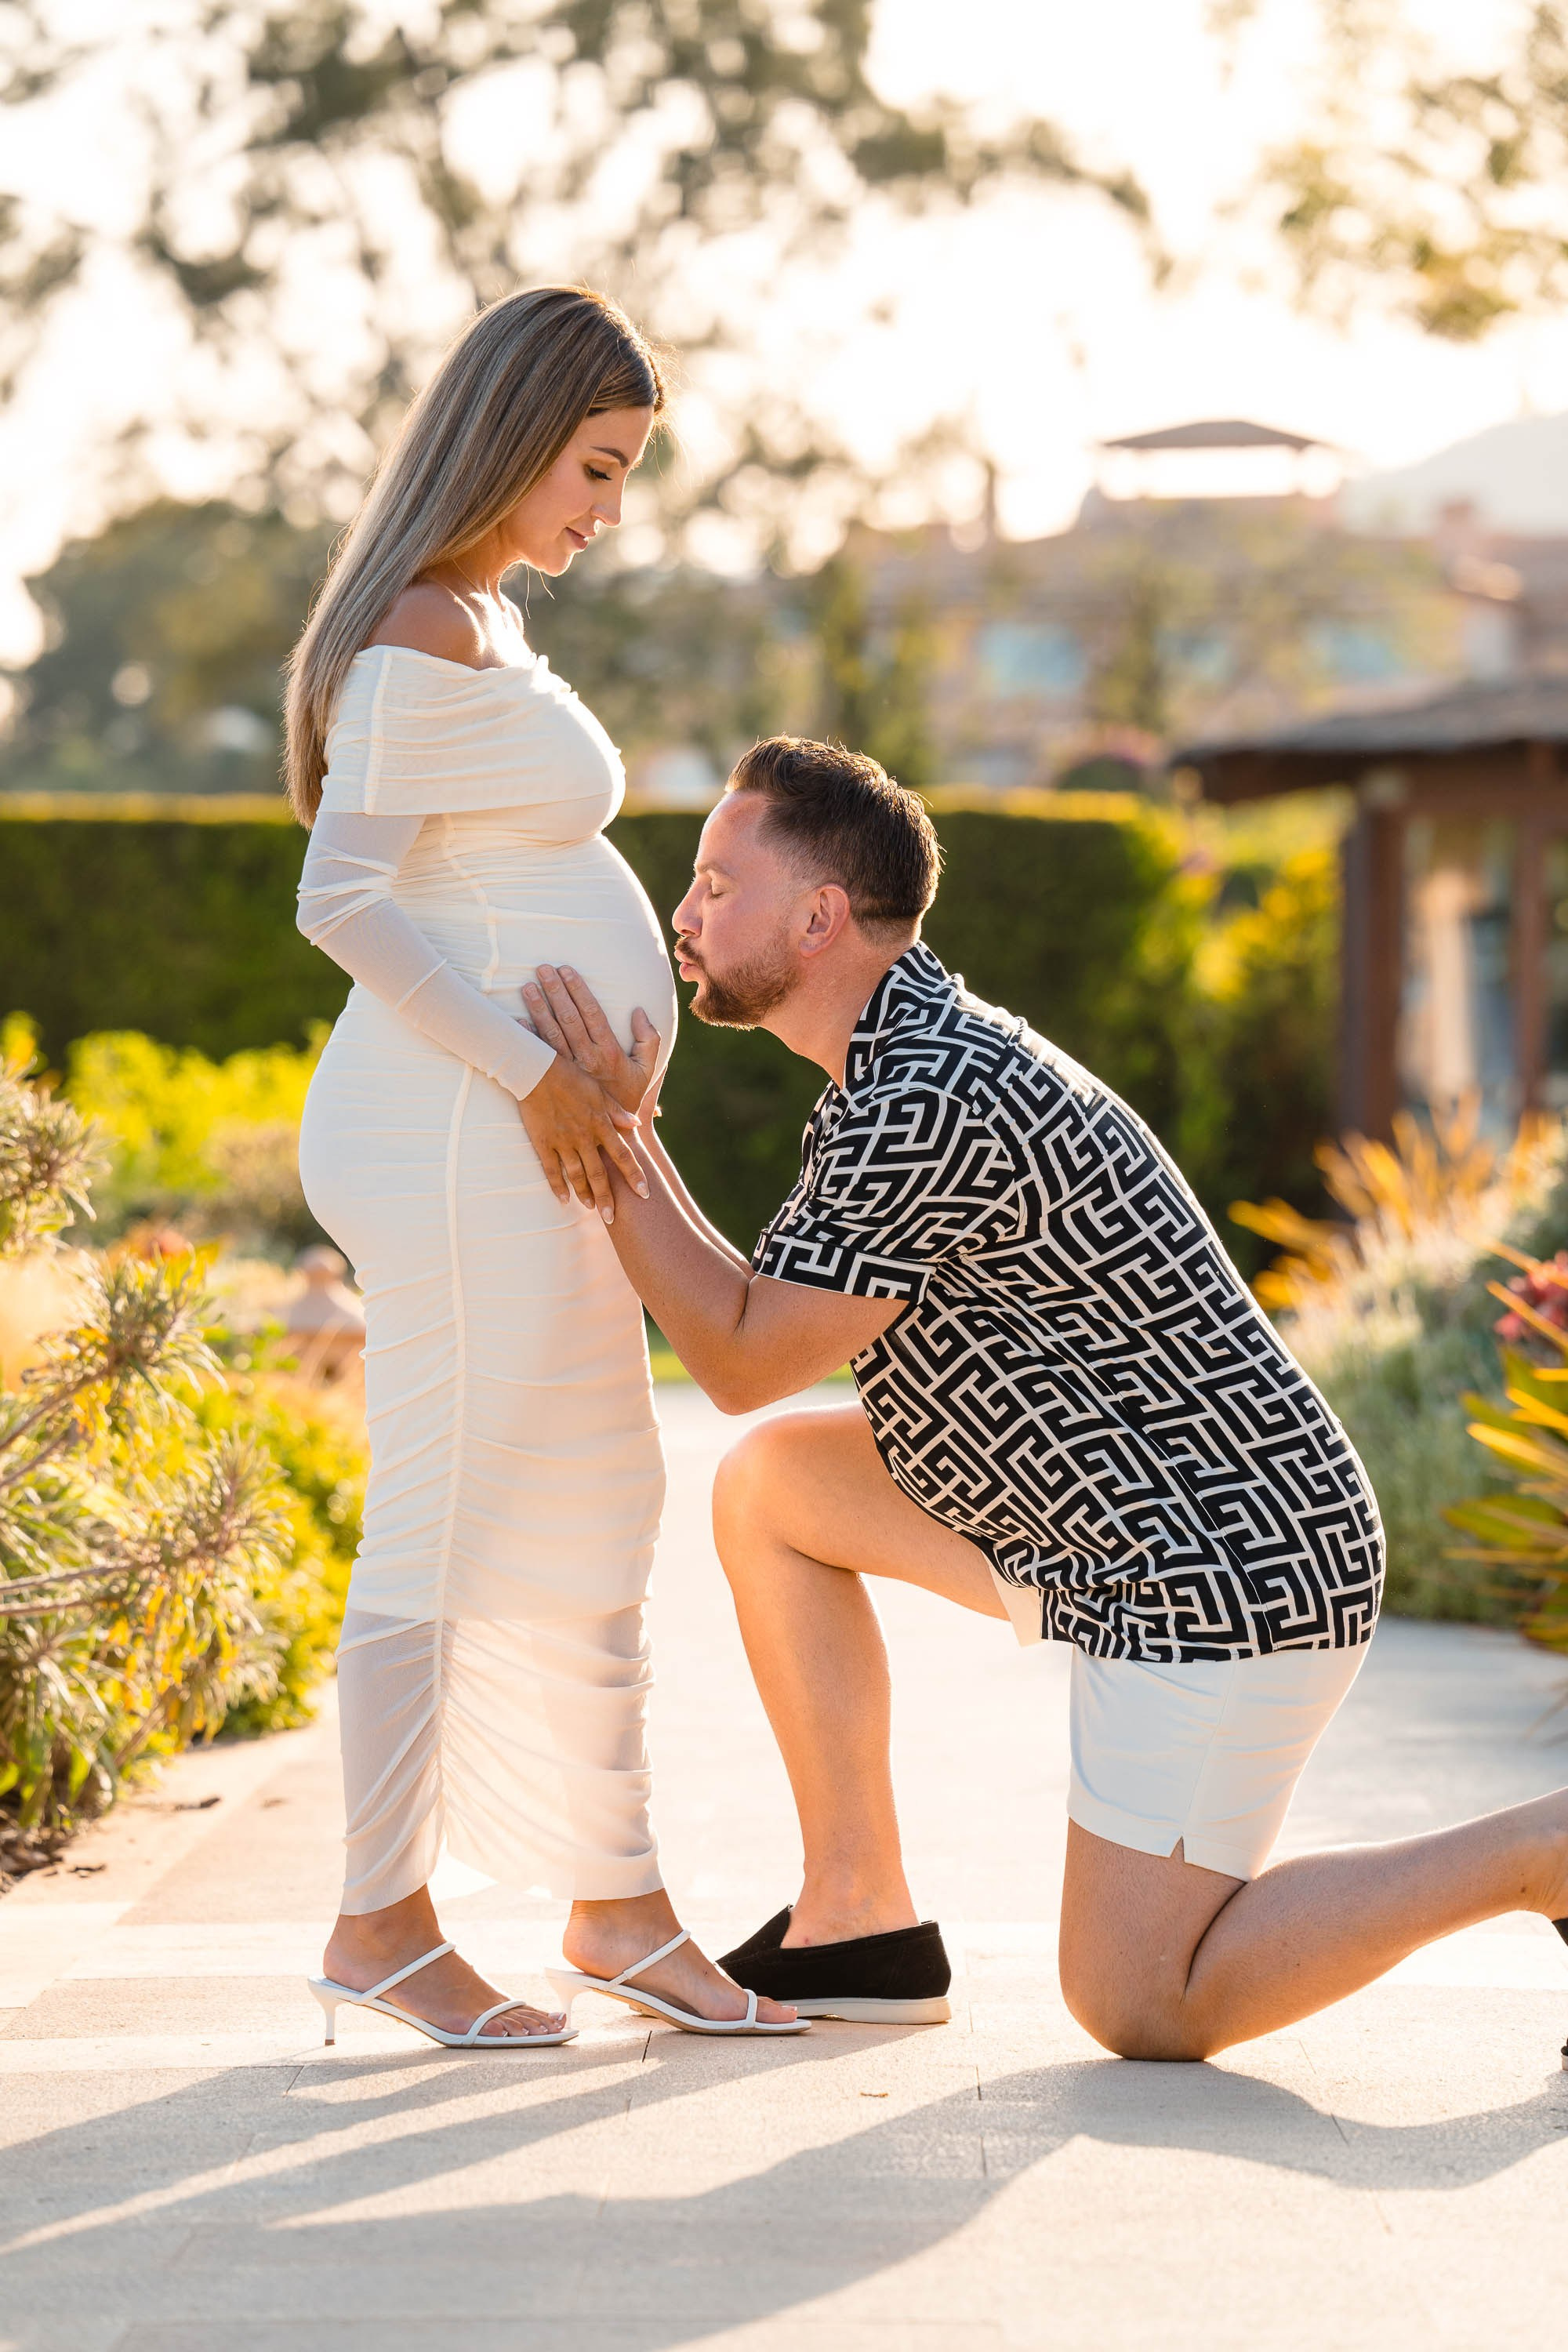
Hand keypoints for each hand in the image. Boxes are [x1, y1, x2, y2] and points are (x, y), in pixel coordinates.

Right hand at [516, 1052, 648, 1222]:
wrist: (537, 1071)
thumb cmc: (571, 1077)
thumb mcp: (599, 1092)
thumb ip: (618, 1111)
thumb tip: (637, 1125)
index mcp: (600, 1124)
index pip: (623, 1155)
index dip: (634, 1175)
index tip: (645, 1194)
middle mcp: (584, 1137)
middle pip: (599, 1173)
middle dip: (607, 1197)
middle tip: (613, 1218)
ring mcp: (563, 1142)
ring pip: (576, 1175)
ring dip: (584, 1194)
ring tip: (592, 1209)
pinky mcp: (543, 1143)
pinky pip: (551, 1170)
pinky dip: (557, 1186)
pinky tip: (563, 1200)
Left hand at [523, 966, 660, 1116]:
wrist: (613, 1134)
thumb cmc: (629, 1098)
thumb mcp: (647, 1071)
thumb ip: (649, 1040)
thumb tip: (640, 1012)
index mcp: (608, 1052)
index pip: (591, 1012)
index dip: (578, 989)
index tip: (567, 970)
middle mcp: (586, 1059)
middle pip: (568, 1018)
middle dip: (554, 991)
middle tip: (542, 969)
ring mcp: (569, 1072)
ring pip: (550, 1034)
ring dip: (537, 1009)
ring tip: (527, 987)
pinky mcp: (556, 1082)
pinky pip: (540, 1057)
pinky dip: (528, 1038)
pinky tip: (517, 1021)